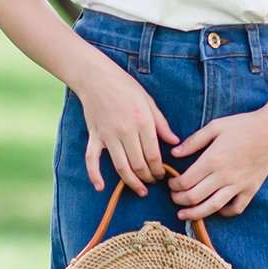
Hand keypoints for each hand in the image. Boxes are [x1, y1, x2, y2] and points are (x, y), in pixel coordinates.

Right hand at [75, 51, 179, 197]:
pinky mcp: (94, 136)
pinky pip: (92, 159)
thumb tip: (175, 143)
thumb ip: (162, 124)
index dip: (159, 169)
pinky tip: (101, 187)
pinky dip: (94, 174)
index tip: (163, 175)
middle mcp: (126, 131)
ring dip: (131, 182)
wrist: (96, 78)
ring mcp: (108, 135)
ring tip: (140, 190)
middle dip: (148, 178)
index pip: (153, 155)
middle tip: (153, 182)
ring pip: (121, 166)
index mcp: (143, 122)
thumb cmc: (126, 87)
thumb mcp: (149, 102)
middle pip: (139, 164)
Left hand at [166, 110, 267, 220]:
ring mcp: (238, 185)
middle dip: (179, 200)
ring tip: (184, 215)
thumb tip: (174, 153)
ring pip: (212, 207)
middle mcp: (224, 176)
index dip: (173, 185)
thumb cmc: (243, 125)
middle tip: (174, 197)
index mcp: (212, 159)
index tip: (170, 182)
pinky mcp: (251, 189)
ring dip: (195, 214)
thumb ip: (193, 141)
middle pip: (194, 197)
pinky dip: (224, 213)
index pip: (185, 181)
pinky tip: (215, 209)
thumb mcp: (215, 126)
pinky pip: (236, 208)